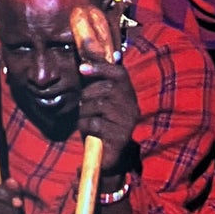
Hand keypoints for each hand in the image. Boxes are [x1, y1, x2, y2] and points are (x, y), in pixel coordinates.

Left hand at [76, 13, 138, 182]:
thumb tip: (106, 56)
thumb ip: (101, 82)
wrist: (109, 157)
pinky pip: (95, 123)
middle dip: (88, 95)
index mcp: (128, 95)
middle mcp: (131, 107)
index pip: (120, 74)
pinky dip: (85, 125)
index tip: (83, 68)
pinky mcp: (119, 137)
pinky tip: (88, 131)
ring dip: (85, 112)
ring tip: (86, 118)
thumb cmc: (103, 124)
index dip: (101, 68)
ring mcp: (127, 122)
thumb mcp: (102, 101)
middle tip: (84, 104)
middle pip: (107, 89)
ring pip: (99, 105)